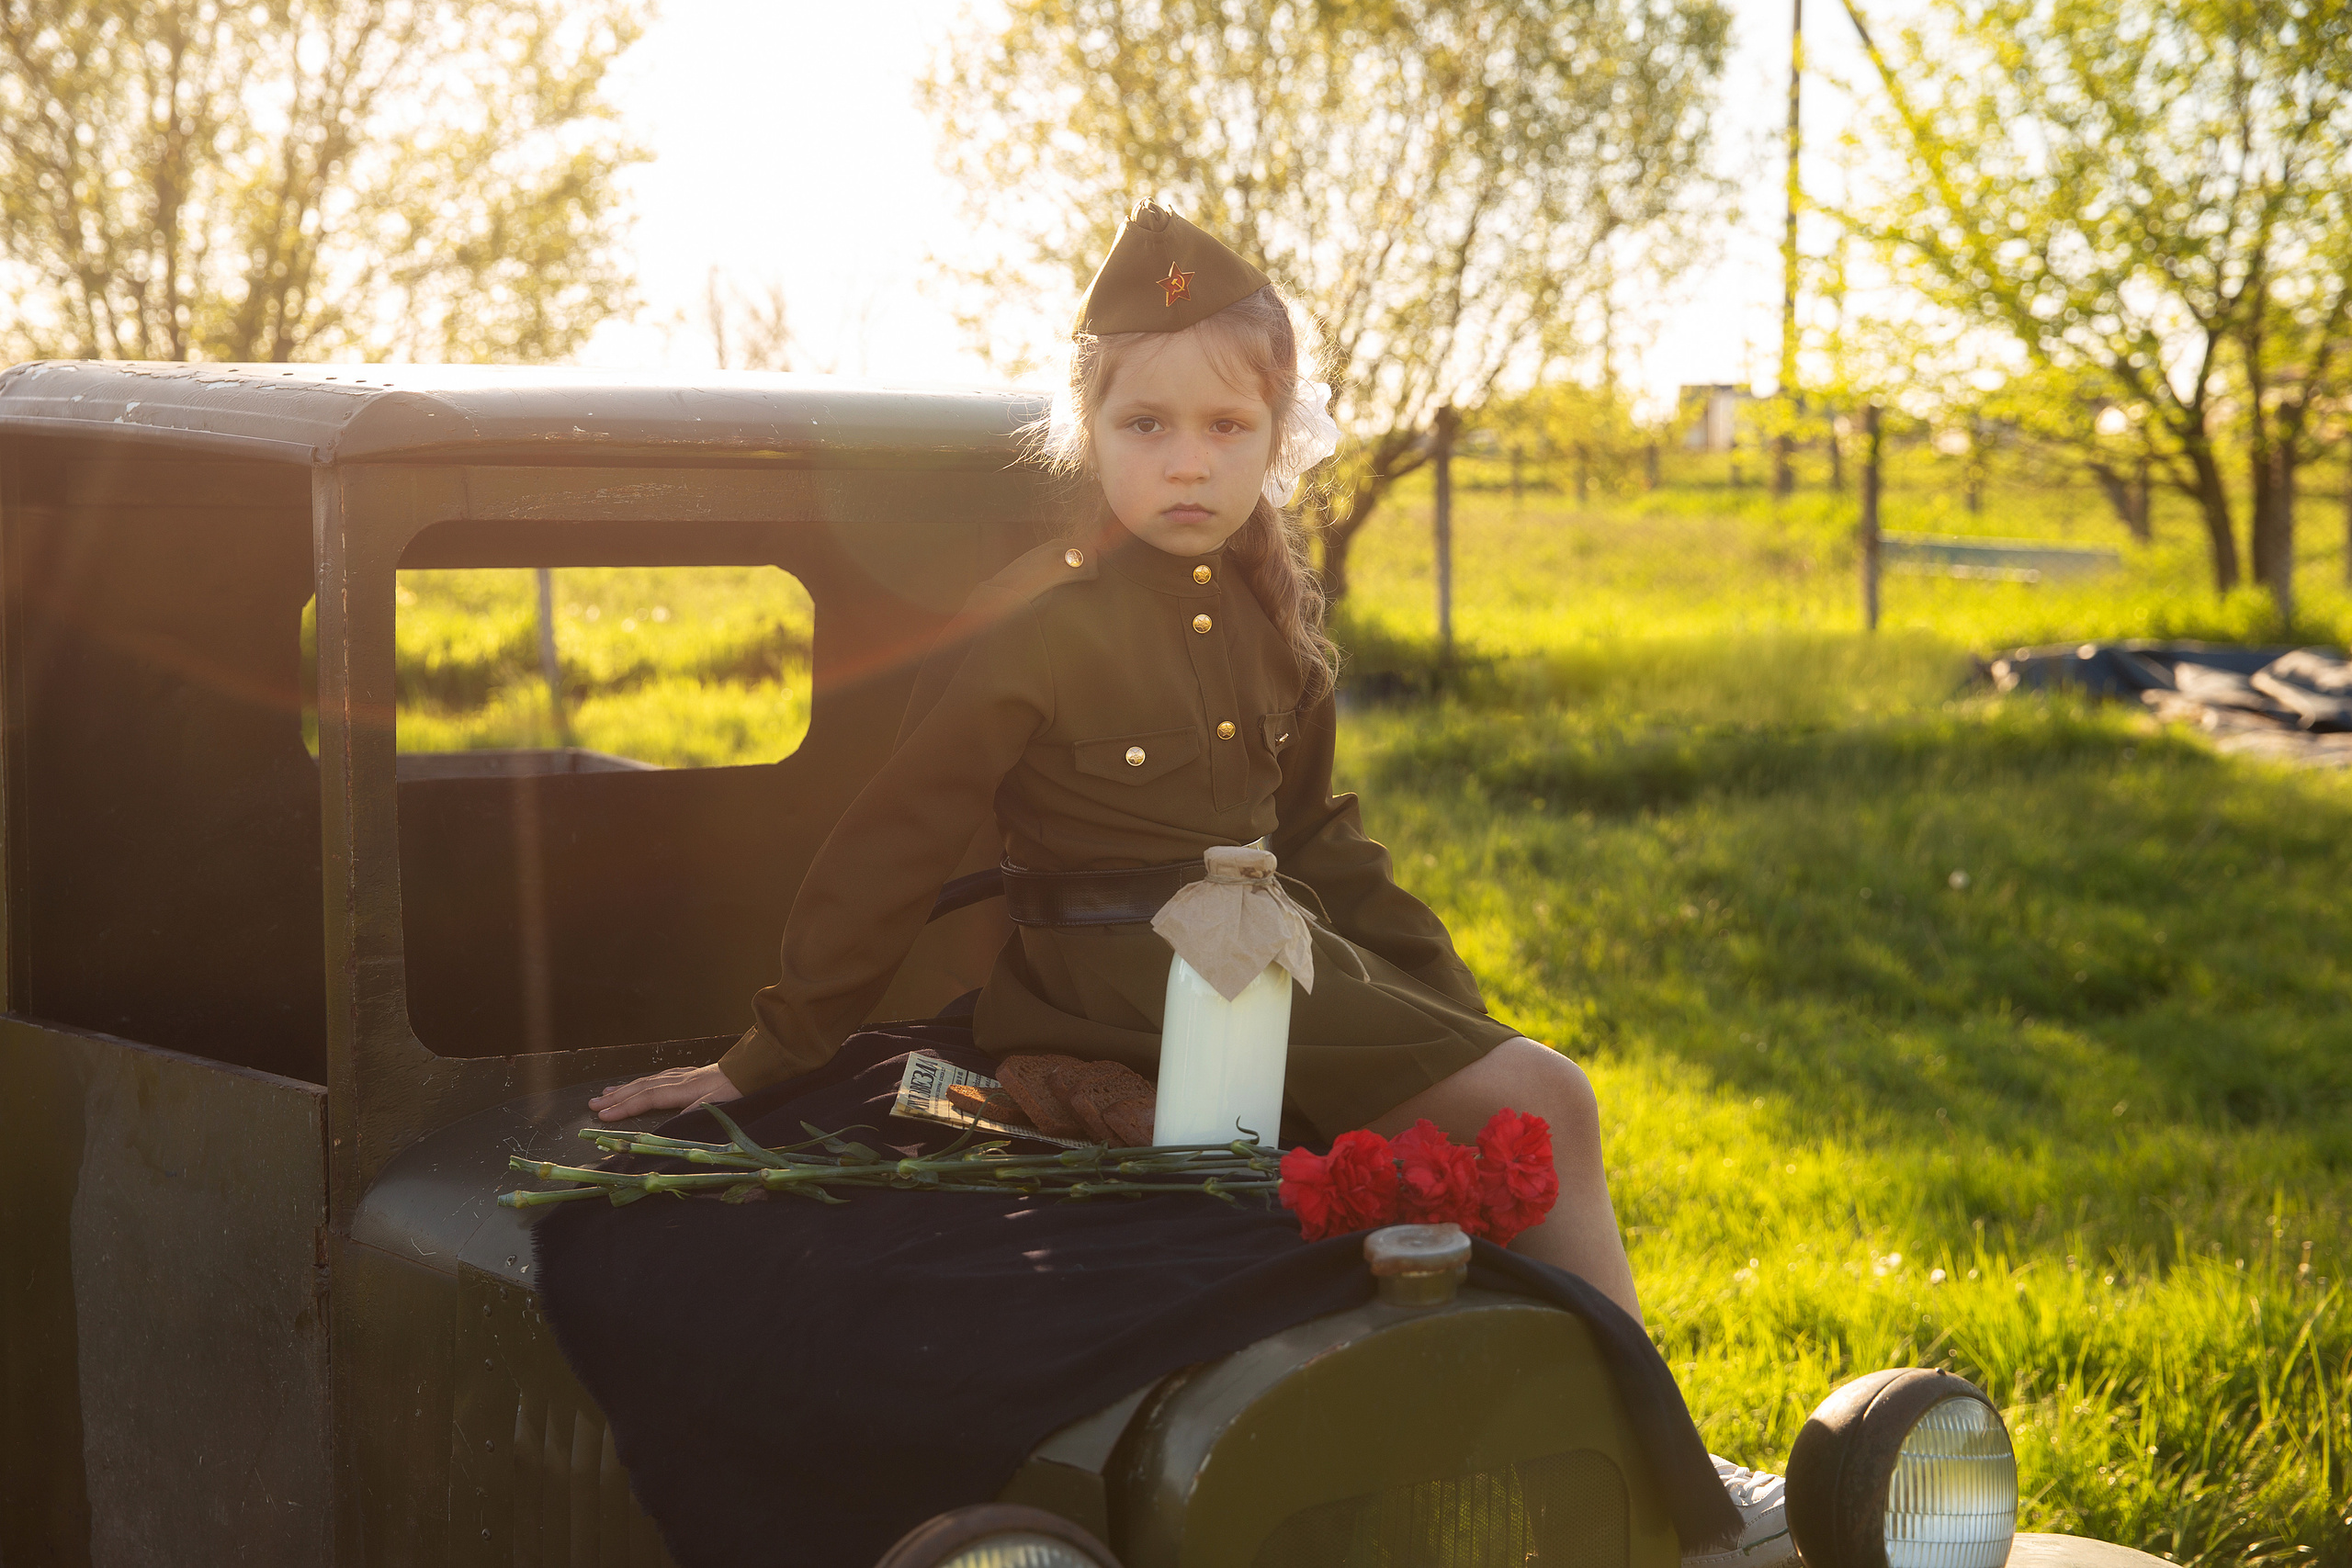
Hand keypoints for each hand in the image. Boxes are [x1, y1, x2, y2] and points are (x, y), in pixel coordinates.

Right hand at [588, 1062, 742, 1122]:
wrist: (754, 1069)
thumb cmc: (739, 1089)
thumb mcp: (720, 1105)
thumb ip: (694, 1113)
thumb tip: (670, 1125)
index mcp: (684, 1088)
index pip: (647, 1098)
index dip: (624, 1107)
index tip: (603, 1116)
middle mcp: (679, 1079)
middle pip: (641, 1087)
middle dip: (615, 1097)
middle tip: (592, 1105)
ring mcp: (683, 1075)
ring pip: (647, 1080)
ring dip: (625, 1088)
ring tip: (605, 1094)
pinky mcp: (690, 1074)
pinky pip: (658, 1077)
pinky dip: (642, 1082)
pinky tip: (637, 1084)